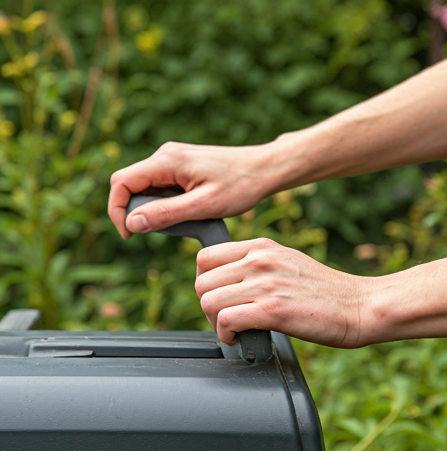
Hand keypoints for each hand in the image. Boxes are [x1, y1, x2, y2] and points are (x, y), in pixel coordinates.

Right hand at [108, 141, 280, 238]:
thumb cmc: (240, 186)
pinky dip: (164, 202)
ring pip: (146, 186)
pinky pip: (161, 185)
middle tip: (156, 232)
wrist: (265, 169)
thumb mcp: (203, 206)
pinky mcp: (182, 166)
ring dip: (151, 208)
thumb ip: (167, 214)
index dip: (117, 210)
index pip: (122, 182)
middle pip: (130, 184)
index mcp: (167, 161)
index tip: (130, 234)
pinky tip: (186, 212)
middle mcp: (165, 155)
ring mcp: (173, 159)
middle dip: (134, 211)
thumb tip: (132, 222)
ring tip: (178, 222)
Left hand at [195, 238, 370, 347]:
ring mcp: (265, 283)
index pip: (205, 257)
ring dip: (215, 322)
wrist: (360, 305)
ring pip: (208, 301)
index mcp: (261, 246)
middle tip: (227, 319)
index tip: (219, 298)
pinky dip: (226, 335)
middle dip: (208, 306)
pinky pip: (225, 320)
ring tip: (234, 330)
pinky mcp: (272, 310)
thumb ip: (257, 265)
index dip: (206, 282)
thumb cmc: (326, 291)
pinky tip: (241, 339)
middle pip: (202, 282)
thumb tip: (228, 280)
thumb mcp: (287, 262)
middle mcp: (259, 260)